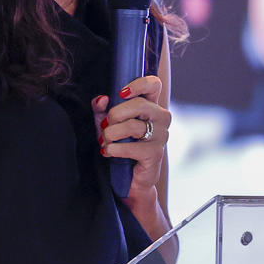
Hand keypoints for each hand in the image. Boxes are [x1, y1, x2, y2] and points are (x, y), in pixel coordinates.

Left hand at [93, 74, 171, 207]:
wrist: (128, 180)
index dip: (139, 84)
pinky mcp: (155, 153)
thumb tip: (102, 99)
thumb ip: (102, 110)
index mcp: (151, 106)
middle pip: (140, 104)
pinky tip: (107, 152)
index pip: (154, 84)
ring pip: (133, 126)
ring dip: (111, 134)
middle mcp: (161, 117)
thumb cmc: (120, 146)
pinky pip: (130, 147)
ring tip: (105, 141)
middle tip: (106, 124)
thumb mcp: (107, 125)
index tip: (121, 93)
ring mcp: (161, 135)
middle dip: (115, 114)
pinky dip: (114, 149)